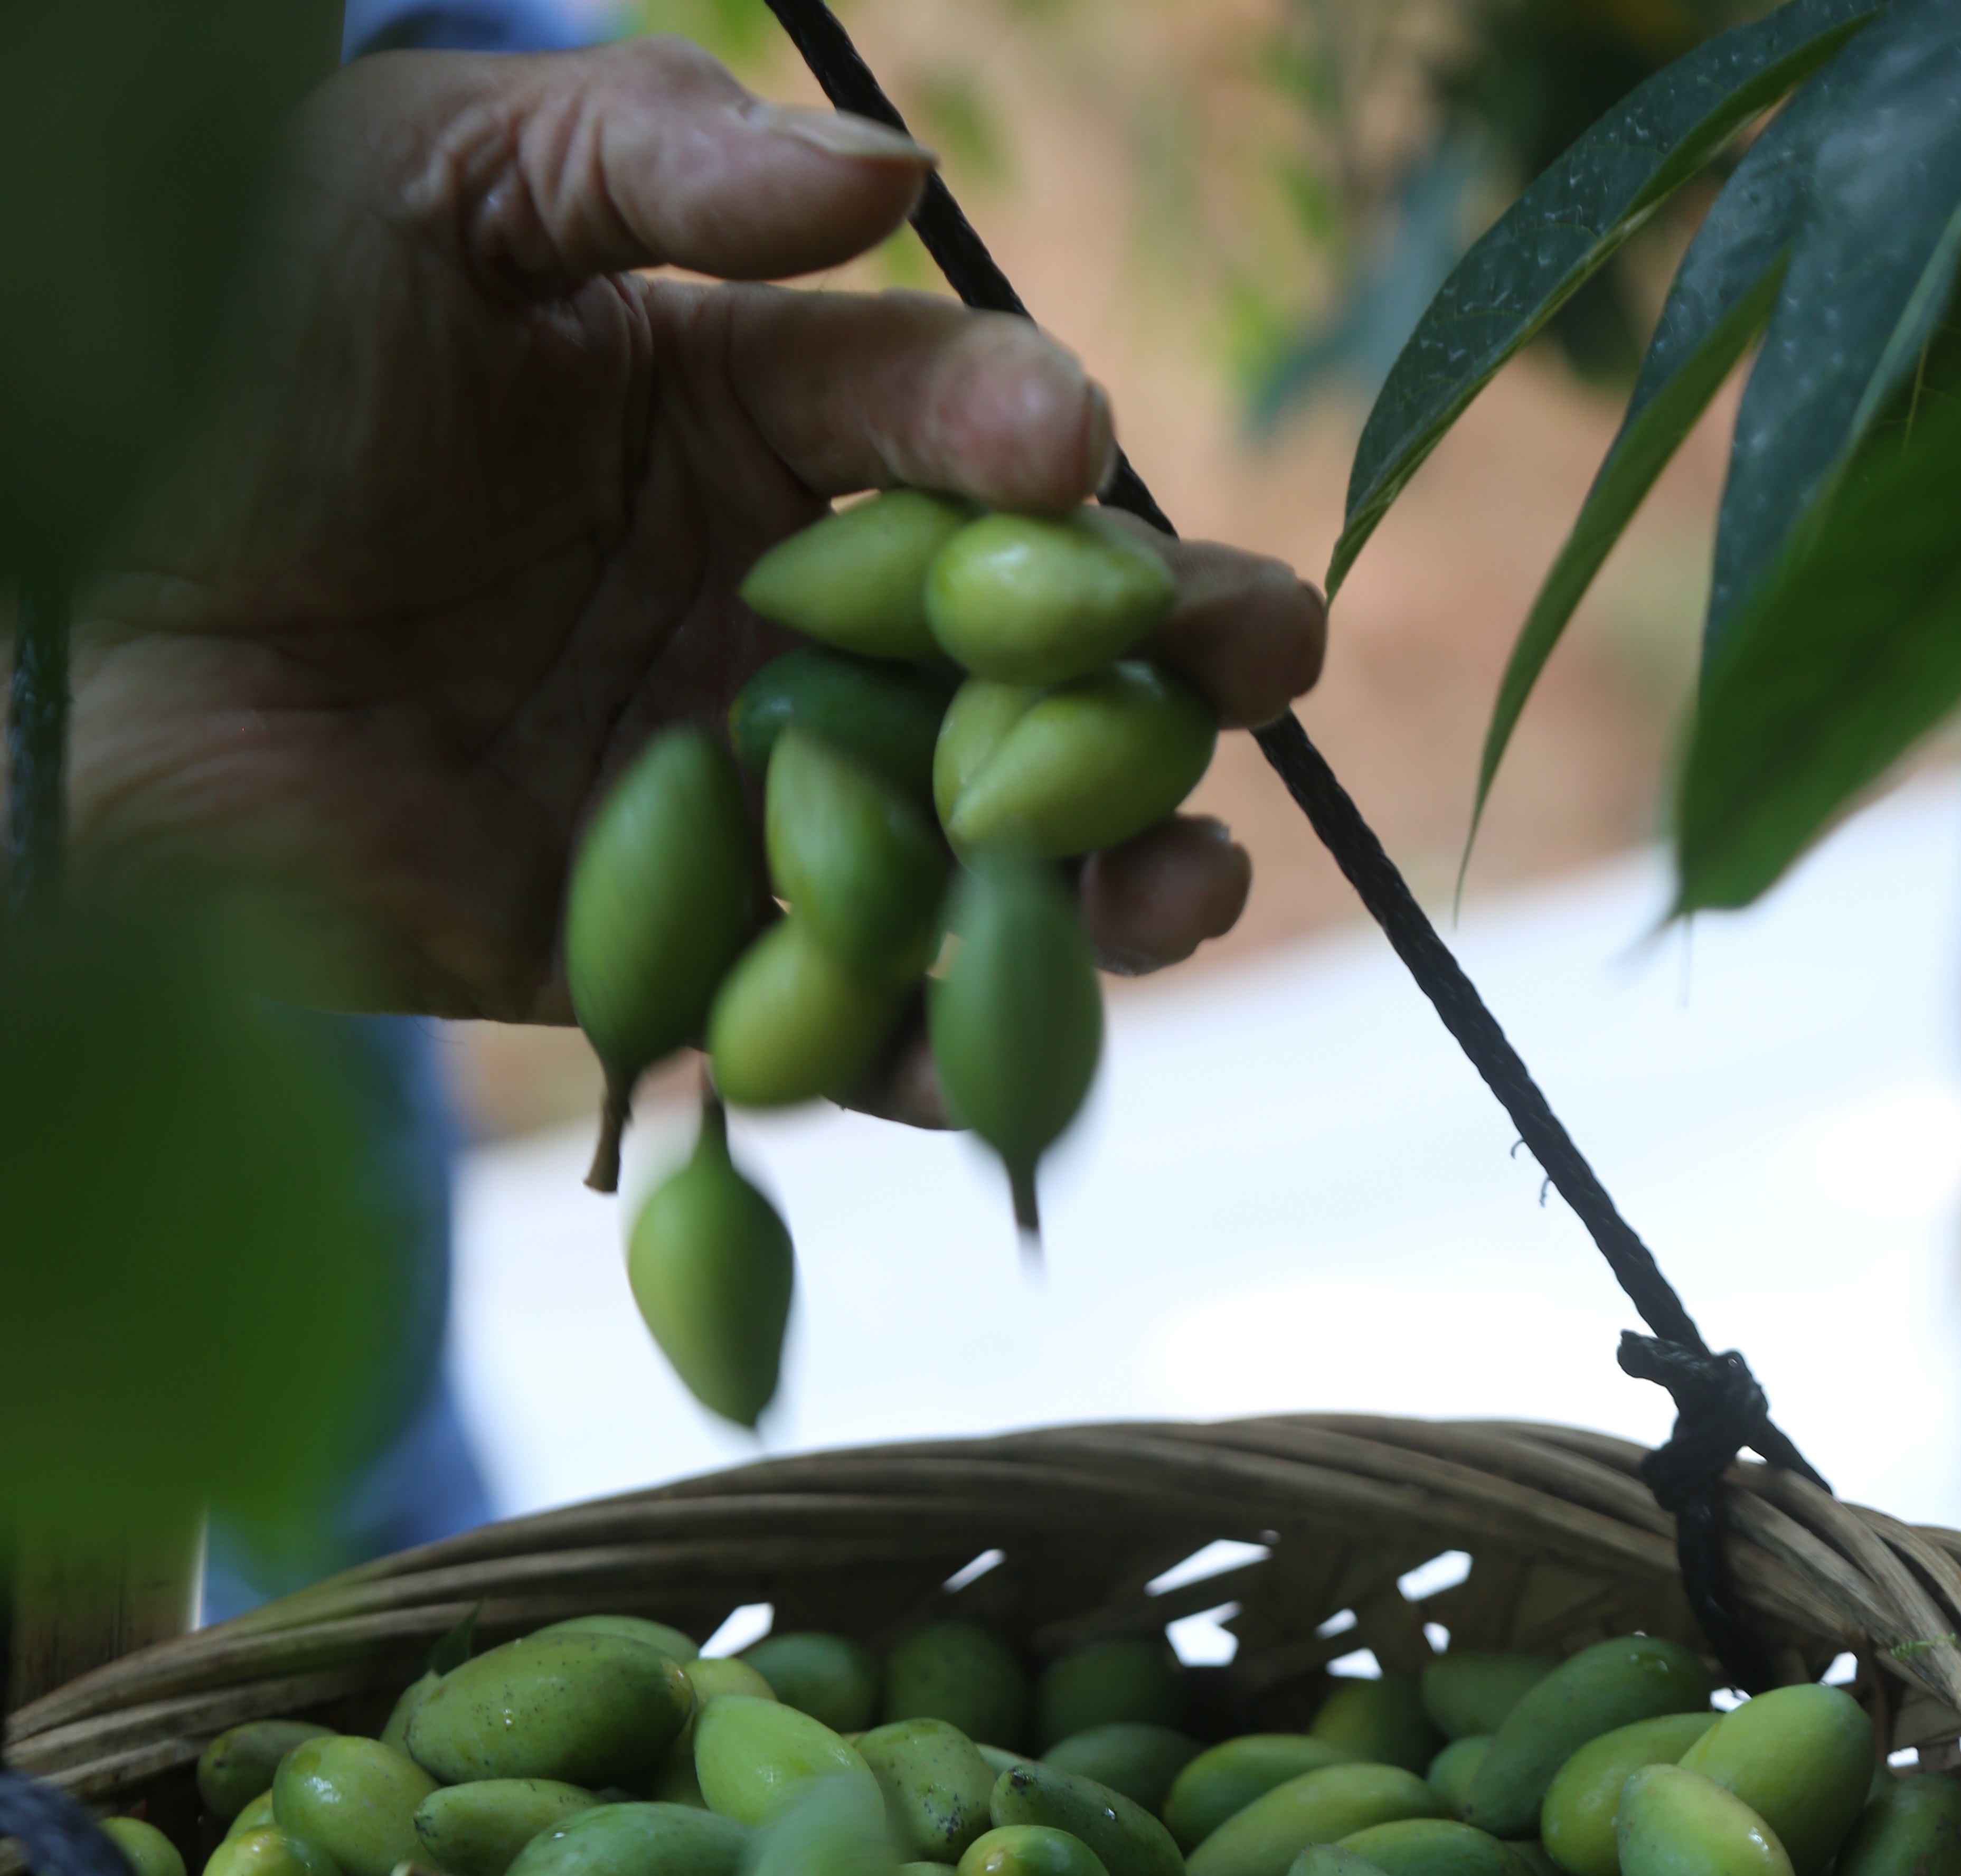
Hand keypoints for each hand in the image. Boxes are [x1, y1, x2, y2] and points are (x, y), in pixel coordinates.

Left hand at [65, 37, 1325, 1023]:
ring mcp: (708, 805)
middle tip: (1265, 659)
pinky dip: (908, 1056)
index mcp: (730, 426)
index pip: (927, 440)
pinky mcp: (629, 964)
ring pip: (939, 857)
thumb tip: (895, 177)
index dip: (1023, 451)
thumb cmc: (220, 357)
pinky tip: (1021, 1050)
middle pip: (992, 660)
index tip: (1081, 465)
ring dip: (1083, 881)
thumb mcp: (434, 185)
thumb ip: (658, 160)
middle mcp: (749, 621)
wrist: (52, 622)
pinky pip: (796, 1023)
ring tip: (1195, 883)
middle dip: (1141, 666)